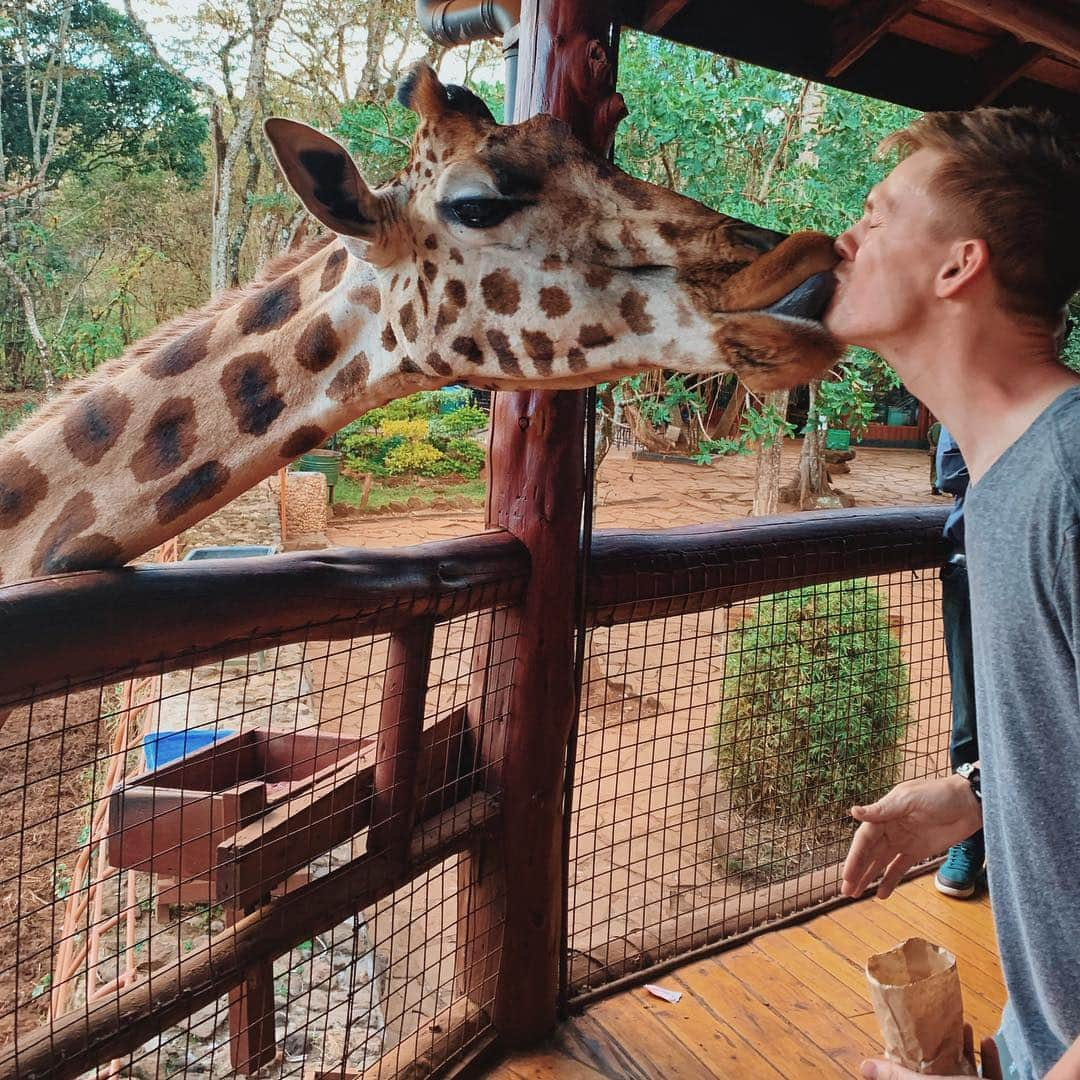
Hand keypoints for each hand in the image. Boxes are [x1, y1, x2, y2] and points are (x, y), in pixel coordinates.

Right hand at [841, 775, 981, 898]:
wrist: (970, 803)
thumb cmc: (939, 794)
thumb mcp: (909, 800)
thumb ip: (882, 810)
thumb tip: (853, 812)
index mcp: (885, 814)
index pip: (864, 839)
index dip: (855, 858)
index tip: (846, 875)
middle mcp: (890, 829)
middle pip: (869, 853)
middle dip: (857, 871)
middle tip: (845, 891)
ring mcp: (903, 841)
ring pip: (881, 863)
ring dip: (869, 877)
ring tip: (855, 894)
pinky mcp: (918, 851)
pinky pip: (900, 868)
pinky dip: (890, 880)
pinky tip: (881, 893)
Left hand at [860, 1026, 1001, 1078]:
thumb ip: (897, 1076)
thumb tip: (863, 1067)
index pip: (915, 1078)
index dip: (907, 1062)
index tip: (907, 1037)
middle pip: (942, 1074)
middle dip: (941, 1048)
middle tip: (940, 1024)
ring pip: (967, 1074)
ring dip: (965, 1048)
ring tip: (964, 1025)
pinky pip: (991, 1078)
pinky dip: (990, 1059)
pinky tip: (989, 1040)